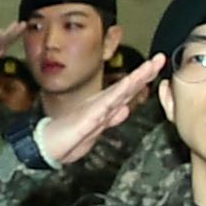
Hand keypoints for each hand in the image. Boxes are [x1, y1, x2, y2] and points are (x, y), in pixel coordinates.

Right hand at [34, 52, 164, 167]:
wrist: (46, 146)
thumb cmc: (68, 138)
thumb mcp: (95, 130)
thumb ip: (110, 119)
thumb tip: (126, 109)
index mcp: (104, 107)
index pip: (127, 91)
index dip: (142, 78)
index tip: (157, 65)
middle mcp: (101, 104)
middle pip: (126, 87)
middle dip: (144, 73)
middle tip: (160, 59)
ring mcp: (94, 110)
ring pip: (118, 92)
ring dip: (134, 79)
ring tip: (149, 68)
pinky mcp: (87, 119)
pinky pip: (104, 106)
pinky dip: (116, 95)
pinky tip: (126, 86)